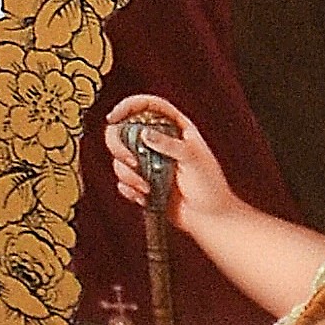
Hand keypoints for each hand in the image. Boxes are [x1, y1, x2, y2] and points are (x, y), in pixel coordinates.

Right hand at [103, 93, 226, 233]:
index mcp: (176, 128)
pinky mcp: (143, 182)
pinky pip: (123, 181)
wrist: (209, 218)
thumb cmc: (210, 187)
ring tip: (147, 187)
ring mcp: (149, 162)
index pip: (149, 106)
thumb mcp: (193, 159)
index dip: (129, 106)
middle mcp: (160, 142)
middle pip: (125, 130)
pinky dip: (129, 189)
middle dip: (120, 147)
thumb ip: (169, 144)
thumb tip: (146, 134)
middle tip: (131, 161)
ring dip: (128, 175)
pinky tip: (145, 196)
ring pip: (120, 158)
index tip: (114, 117)